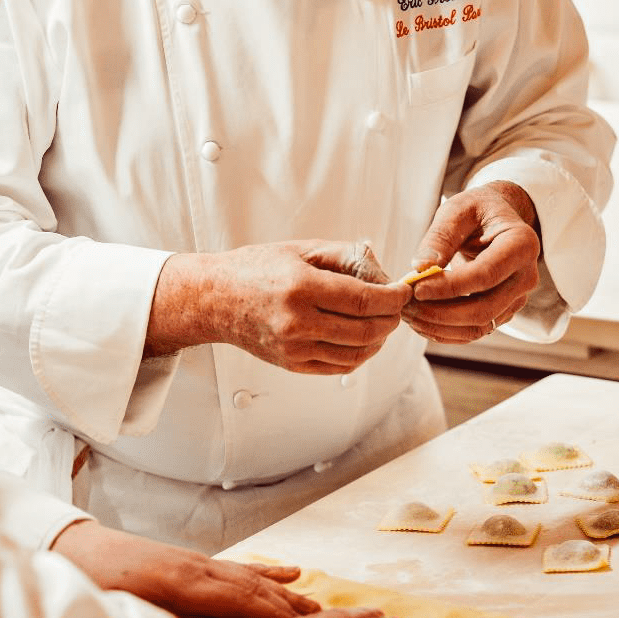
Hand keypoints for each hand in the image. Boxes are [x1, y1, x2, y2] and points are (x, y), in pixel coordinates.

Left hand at [52, 518, 319, 617]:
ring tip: (316, 602)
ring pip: (250, 576)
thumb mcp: (126, 614)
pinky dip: (265, 571)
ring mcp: (195, 561)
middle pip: (254, 587)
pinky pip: (235, 567)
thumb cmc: (90, 586)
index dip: (276, 615)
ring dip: (284, 590)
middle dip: (291, 605)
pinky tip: (288, 572)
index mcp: (182, 583)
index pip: (241, 600)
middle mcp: (196, 568)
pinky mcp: (189, 561)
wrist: (69, 548)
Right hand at [148, 240, 409, 374]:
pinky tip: (364, 340)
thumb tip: (381, 271)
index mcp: (301, 288)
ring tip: (382, 324)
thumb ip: (343, 256)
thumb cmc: (256, 269)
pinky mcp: (292, 364)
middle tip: (396, 308)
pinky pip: (339, 366)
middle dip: (390, 320)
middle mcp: (298, 322)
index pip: (363, 300)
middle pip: (365, 331)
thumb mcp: (300, 250)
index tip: (403, 291)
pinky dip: (360, 355)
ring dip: (379, 340)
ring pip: (356, 354)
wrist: (215, 299)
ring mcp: (294, 348)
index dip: (392, 298)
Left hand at [403, 182, 540, 343]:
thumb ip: (441, 236)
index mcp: (521, 244)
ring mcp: (517, 298)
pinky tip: (422, 322)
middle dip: (441, 312)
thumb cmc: (478, 210)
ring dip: (441, 326)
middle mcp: (526, 276)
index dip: (449, 286)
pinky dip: (447, 332)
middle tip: (406, 306)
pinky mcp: (504, 311)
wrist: (497, 221)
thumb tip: (422, 268)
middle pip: (484, 308)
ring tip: (409, 314)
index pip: (484, 275)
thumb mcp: (458, 209)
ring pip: (479, 326)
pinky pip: (476, 331)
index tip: (416, 288)